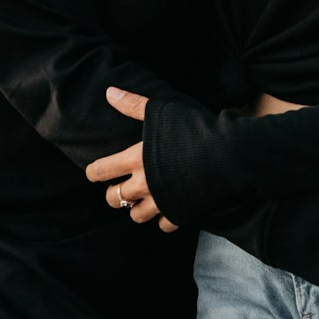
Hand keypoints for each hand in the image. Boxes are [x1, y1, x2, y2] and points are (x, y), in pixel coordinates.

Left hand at [85, 87, 177, 231]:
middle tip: (117, 188)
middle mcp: (144, 184)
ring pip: (136, 216)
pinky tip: (166, 208)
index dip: (94, 172)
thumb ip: (132, 104)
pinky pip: (163, 225)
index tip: (93, 173)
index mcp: (135, 159)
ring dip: (135, 209)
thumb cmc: (191, 128)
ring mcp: (161, 202)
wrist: (225, 154)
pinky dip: (162, 219)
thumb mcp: (159, 111)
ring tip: (139, 200)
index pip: (102, 171)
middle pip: (115, 199)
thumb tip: (108, 92)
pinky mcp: (179, 213)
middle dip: (112, 194)